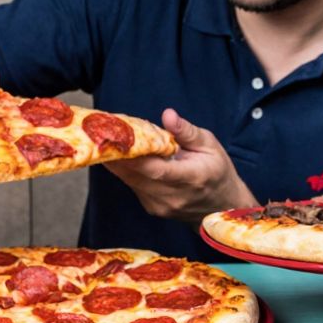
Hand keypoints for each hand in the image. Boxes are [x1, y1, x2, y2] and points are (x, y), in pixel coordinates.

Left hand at [103, 109, 255, 222]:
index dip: (134, 156)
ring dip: (117, 161)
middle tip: (101, 133)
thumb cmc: (217, 171)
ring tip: (106, 140)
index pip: (156, 170)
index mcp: (191, 178)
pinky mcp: (152, 208)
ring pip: (130, 181)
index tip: (117, 139)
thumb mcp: (210, 145)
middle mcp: (173, 196)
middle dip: (117, 154)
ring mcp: (161, 205)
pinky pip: (133, 185)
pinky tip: (120, 154)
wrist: (221, 206)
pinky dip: (126, 170)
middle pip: (136, 175)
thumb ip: (187, 132)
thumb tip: (168, 115)